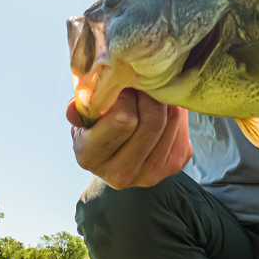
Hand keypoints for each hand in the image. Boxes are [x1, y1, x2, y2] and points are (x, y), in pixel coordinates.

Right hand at [66, 88, 192, 188]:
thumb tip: (76, 105)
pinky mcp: (174, 166)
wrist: (117, 149)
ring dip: (164, 101)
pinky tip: (162, 111)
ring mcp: (151, 174)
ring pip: (172, 120)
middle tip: (142, 85)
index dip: (127, 96)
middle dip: (149, 95)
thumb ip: (82, 108)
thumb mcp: (83, 115)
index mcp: (91, 157)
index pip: (123, 120)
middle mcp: (121, 174)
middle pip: (153, 120)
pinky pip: (182, 128)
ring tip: (151, 95)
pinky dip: (175, 112)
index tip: (122, 87)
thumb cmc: (97, 125)